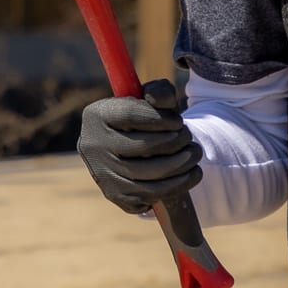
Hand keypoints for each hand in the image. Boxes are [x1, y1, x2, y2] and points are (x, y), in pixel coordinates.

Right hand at [77, 79, 202, 214]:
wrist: (125, 148)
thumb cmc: (141, 118)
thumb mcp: (149, 98)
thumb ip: (160, 92)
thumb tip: (163, 102)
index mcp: (96, 115)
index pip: (130, 115)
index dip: (160, 118)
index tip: (178, 120)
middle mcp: (92, 146)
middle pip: (142, 147)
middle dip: (175, 141)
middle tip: (189, 137)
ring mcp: (102, 174)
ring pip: (149, 175)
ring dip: (181, 165)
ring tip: (195, 153)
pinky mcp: (115, 194)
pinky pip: (151, 195)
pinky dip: (177, 186)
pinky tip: (191, 173)